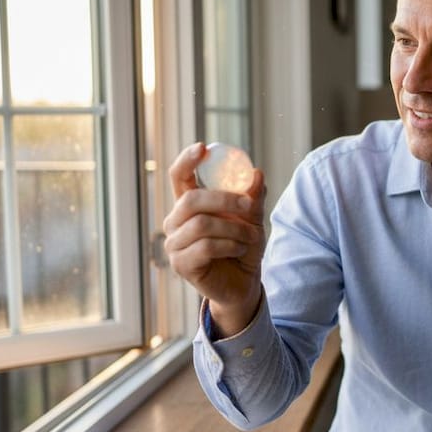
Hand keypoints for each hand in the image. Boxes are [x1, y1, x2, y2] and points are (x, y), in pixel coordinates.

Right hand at [163, 142, 266, 335]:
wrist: (243, 284)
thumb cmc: (242, 248)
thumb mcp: (252, 220)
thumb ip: (252, 198)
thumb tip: (256, 173)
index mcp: (189, 205)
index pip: (178, 176)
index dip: (186, 160)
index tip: (202, 147)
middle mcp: (175, 222)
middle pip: (191, 200)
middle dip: (224, 200)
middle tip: (247, 205)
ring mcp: (174, 244)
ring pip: (202, 225)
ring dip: (233, 229)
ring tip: (250, 237)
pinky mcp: (181, 264)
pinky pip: (206, 247)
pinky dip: (229, 246)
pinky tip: (238, 250)